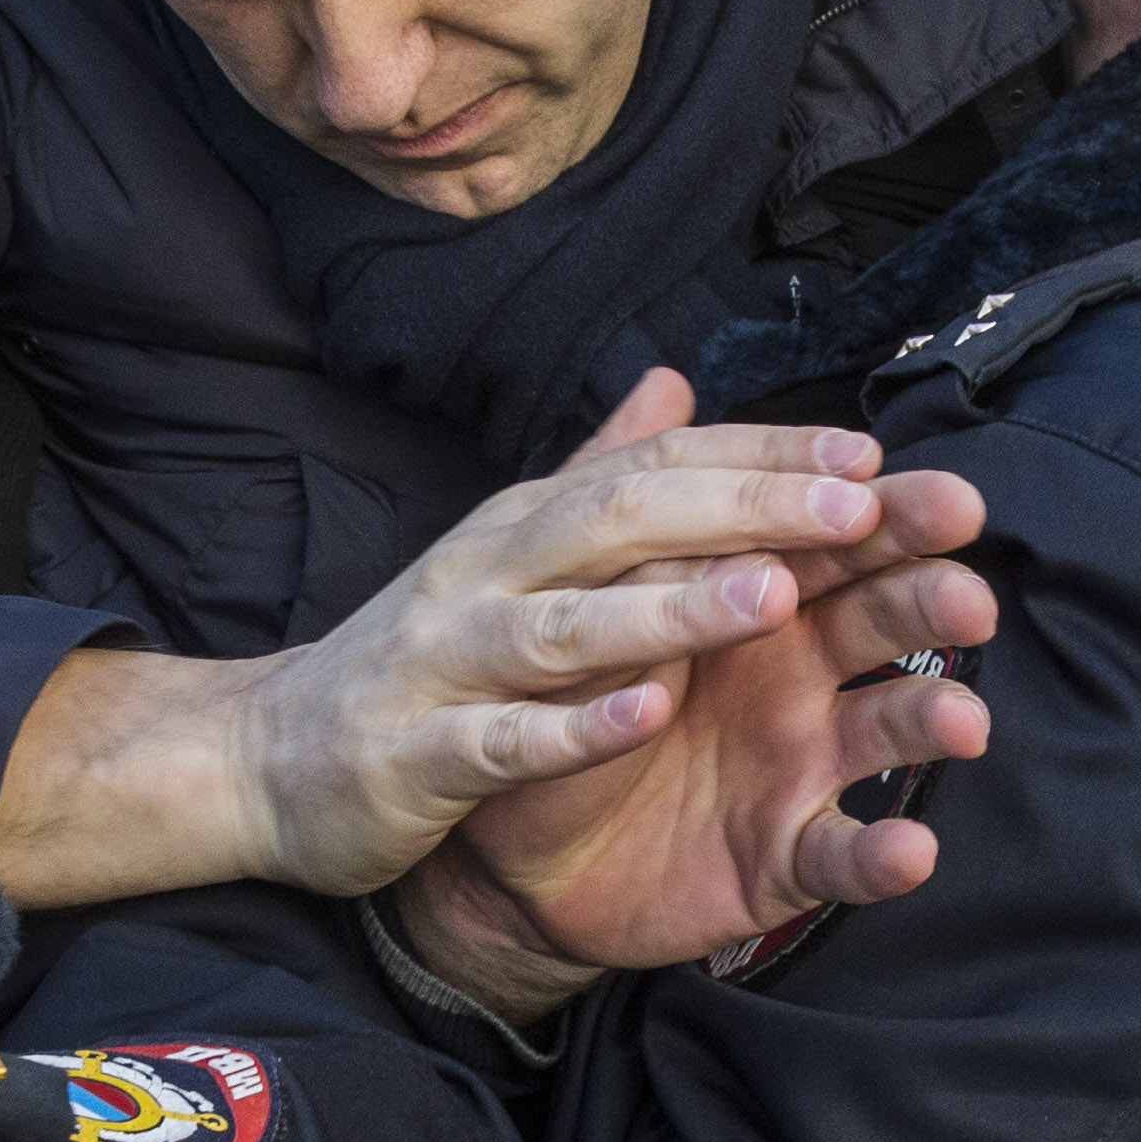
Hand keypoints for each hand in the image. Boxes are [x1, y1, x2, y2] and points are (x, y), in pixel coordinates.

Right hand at [0, 374, 982, 908]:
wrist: (268, 759)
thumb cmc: (422, 655)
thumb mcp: (512, 554)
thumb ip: (599, 475)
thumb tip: (677, 383)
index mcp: (527, 524)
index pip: (656, 467)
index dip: (763, 455)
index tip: (873, 454)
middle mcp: (489, 573)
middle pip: (624, 520)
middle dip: (746, 507)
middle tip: (862, 505)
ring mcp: (448, 663)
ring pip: (567, 626)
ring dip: (674, 608)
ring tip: (777, 596)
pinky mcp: (416, 758)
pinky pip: (504, 739)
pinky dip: (576, 729)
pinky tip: (649, 718)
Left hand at [398, 377, 995, 1019]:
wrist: (518, 840)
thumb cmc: (580, 698)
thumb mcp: (599, 594)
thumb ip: (640, 497)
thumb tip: (666, 379)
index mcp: (762, 594)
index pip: (835, 538)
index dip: (886, 516)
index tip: (938, 496)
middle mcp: (800, 673)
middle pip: (881, 620)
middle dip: (930, 601)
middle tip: (970, 594)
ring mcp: (800, 764)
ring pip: (885, 731)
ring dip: (930, 722)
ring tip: (963, 721)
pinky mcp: (781, 856)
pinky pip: (840, 856)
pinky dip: (880, 858)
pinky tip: (910, 850)